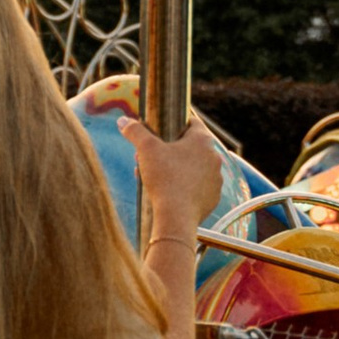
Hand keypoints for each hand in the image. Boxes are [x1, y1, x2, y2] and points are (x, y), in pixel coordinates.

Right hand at [119, 110, 220, 240]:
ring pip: (193, 168)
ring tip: (156, 177)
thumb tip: (123, 121)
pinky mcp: (213, 197)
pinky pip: (198, 187)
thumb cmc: (164, 179)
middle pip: (190, 147)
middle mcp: (214, 157)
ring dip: (177, 169)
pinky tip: (170, 191)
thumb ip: (135, 131)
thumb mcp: (145, 150)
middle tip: (151, 158)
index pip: (192, 122)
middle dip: (169, 151)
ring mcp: (216, 178)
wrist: (176, 216)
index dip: (175, 124)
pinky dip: (185, 187)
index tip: (162, 131)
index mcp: (203, 141)